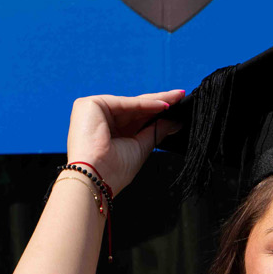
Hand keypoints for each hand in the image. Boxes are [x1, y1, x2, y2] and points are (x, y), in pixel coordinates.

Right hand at [65, 89, 184, 197]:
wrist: (95, 177)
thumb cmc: (113, 170)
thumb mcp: (141, 147)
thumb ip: (156, 131)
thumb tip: (175, 122)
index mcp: (108, 132)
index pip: (136, 118)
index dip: (157, 113)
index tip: (177, 109)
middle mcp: (100, 120)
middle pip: (135, 108)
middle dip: (160, 103)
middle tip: (181, 96)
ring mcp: (93, 111)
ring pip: (132, 103)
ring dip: (156, 101)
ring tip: (177, 99)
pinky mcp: (91, 104)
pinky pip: (125, 103)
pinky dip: (146, 104)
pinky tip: (164, 105)